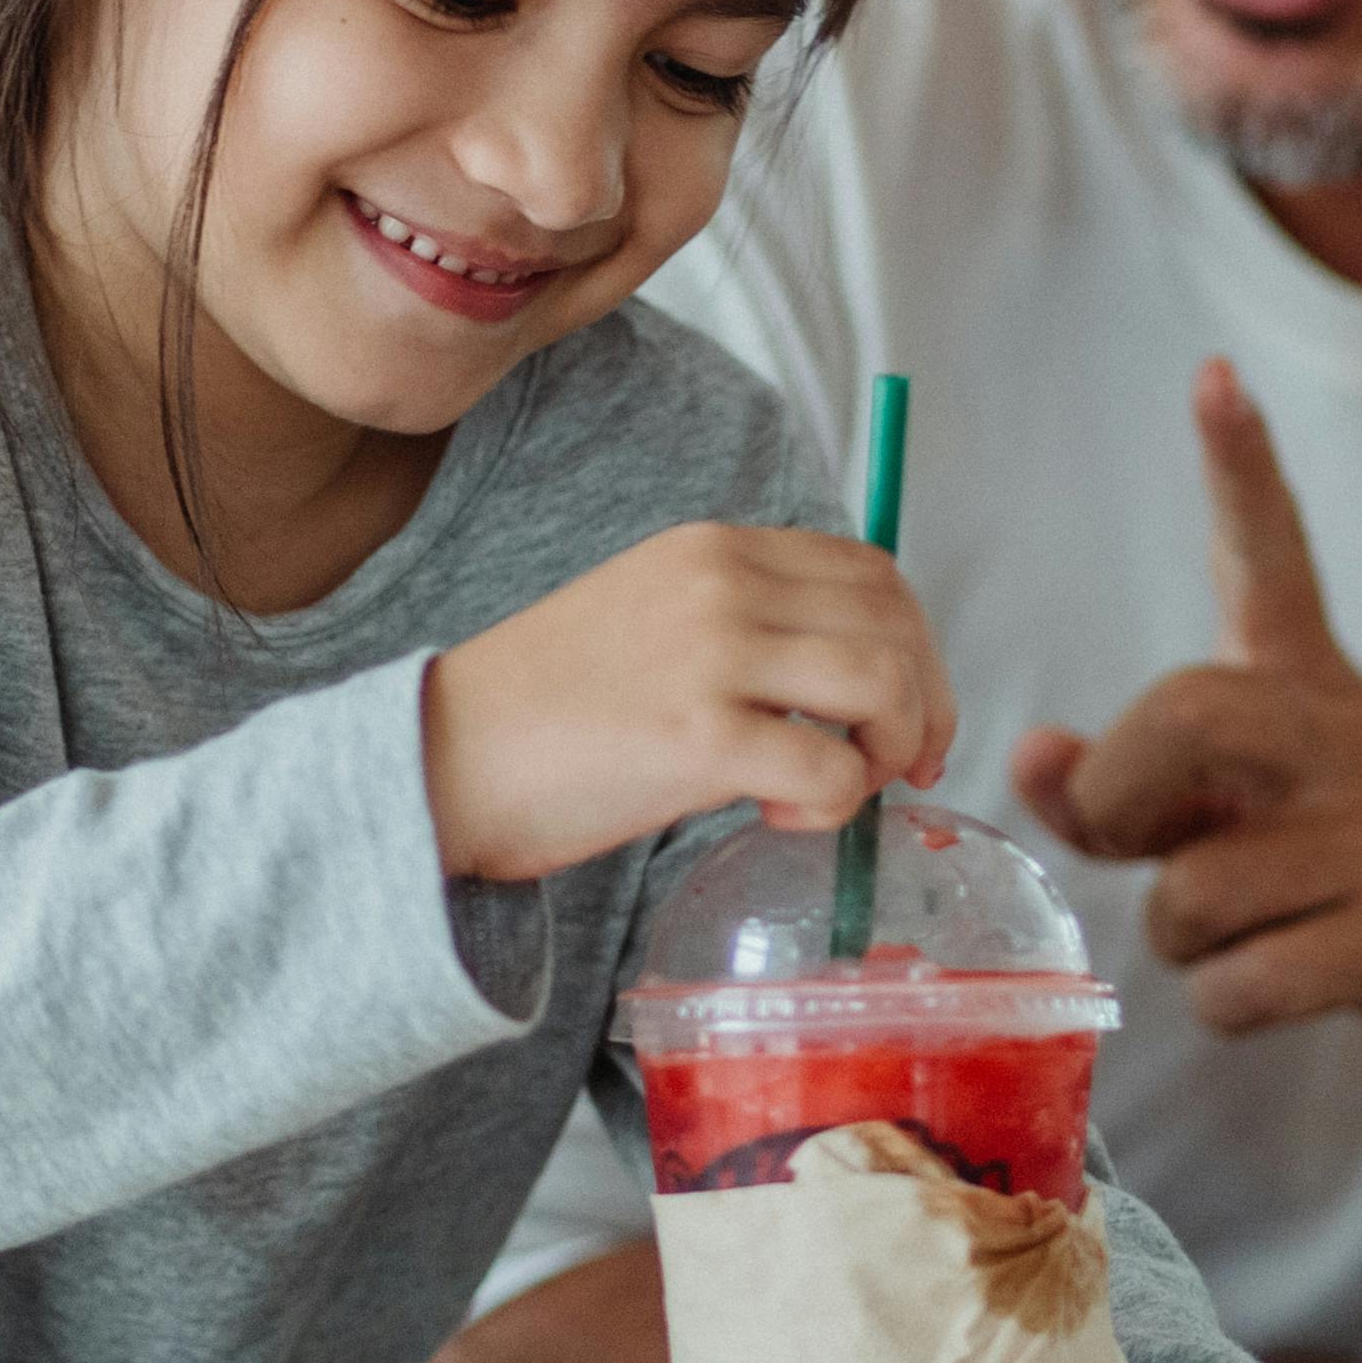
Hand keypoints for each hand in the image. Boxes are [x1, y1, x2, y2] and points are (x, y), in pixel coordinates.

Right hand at [424, 525, 955, 885]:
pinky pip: (830, 769)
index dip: (914, 642)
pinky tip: (778, 814)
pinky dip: (833, 804)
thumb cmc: (541, 711)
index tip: (910, 710)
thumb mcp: (648, 617)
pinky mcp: (698, 738)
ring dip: (886, 750)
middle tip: (904, 766)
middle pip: (893, 622)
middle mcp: (720, 582)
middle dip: (924, 702)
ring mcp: (712, 655)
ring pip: (881, 685)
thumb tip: (846, 679)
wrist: (437, 757)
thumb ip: (739, 623)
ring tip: (837, 790)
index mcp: (711, 548)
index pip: (869, 569)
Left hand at [1013, 363, 1361, 1084]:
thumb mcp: (1246, 807)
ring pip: (1191, 896)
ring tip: (1252, 928)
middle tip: (1142, 842)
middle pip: (1184, 719)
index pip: (1271, 556)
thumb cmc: (1354, 869)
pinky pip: (1243, 984)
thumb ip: (1129, 784)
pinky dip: (1231, 1004)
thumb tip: (1033, 759)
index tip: (1212, 377)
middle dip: (1121, 802)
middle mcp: (1352, 735)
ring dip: (1185, 941)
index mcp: (1311, 684)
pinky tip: (1282, 982)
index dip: (1241, 466)